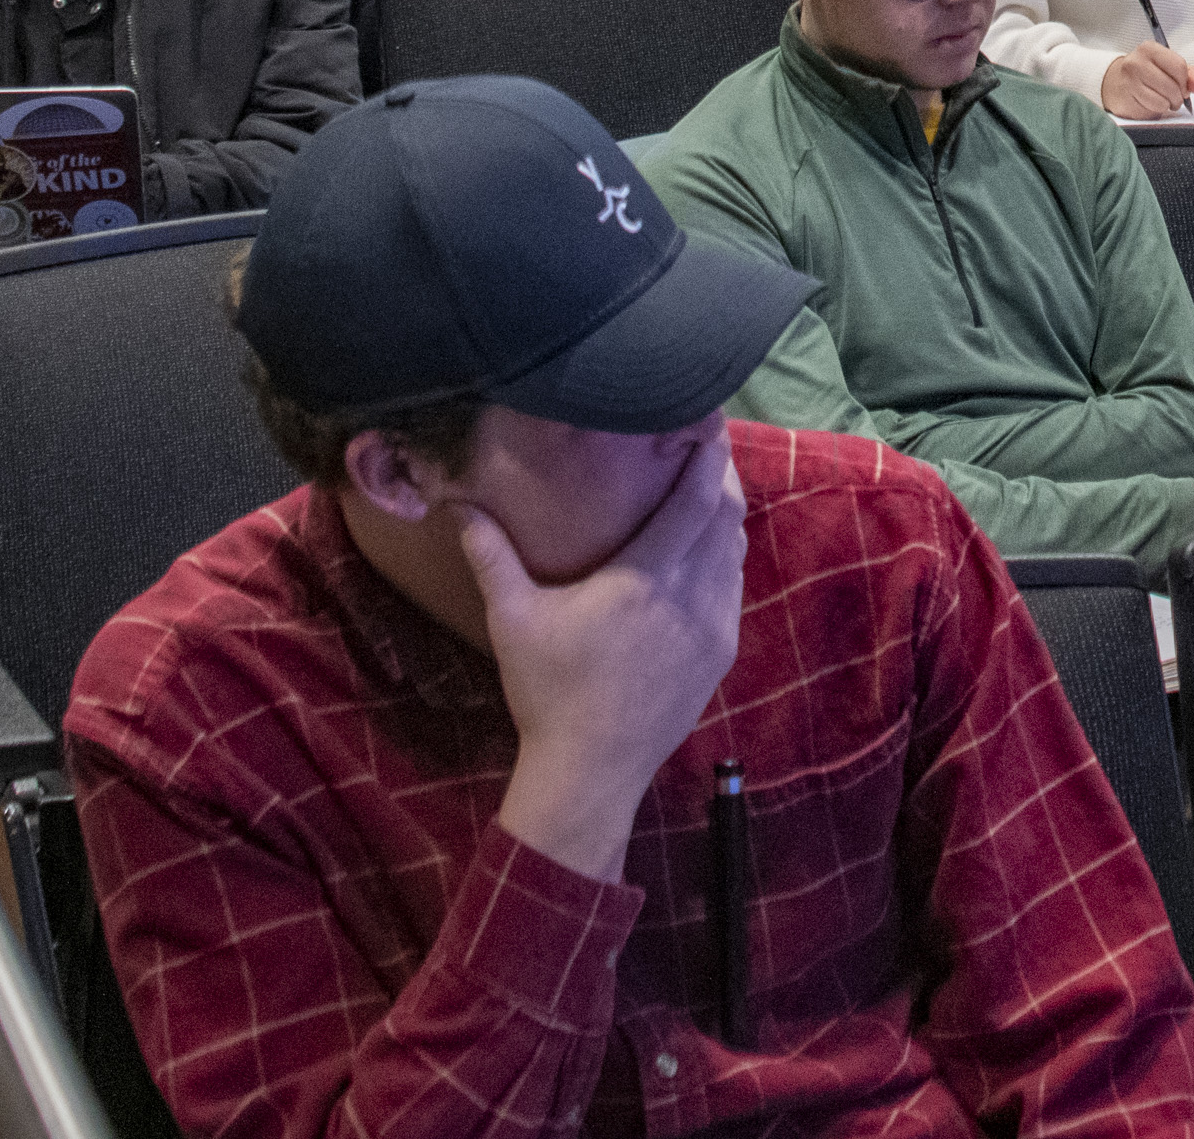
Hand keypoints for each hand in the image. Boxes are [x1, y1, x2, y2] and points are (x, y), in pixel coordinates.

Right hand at [459, 446, 748, 880]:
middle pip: (726, 517)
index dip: (708, 457)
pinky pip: (734, 587)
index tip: (706, 424)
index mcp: (644, 579)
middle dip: (720, 477)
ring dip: (724, 517)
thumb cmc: (548, 692)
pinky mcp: (721, 654)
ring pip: (735, 551)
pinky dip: (725, 558)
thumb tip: (458, 504)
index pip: (696, 500)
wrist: (590, 770)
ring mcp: (713, 627)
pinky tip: (704, 552)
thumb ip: (490, 556)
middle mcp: (690, 596)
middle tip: (705, 448)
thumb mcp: (512, 620)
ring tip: (706, 491)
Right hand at [1100, 42, 1193, 119]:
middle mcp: (1136, 62)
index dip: (1186, 81)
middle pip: (1172, 86)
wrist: (1116, 82)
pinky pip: (1152, 111)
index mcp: (1149, 49)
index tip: (1183, 86)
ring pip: (1163, 101)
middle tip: (1175, 98)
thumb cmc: (1148, 73)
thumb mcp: (1168, 66)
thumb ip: (1189, 73)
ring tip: (1163, 101)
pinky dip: (1156, 110)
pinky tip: (1150, 104)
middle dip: (1179, 97)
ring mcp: (1128, 82)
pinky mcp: (1125, 100)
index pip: (1179, 66)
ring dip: (1168, 105)